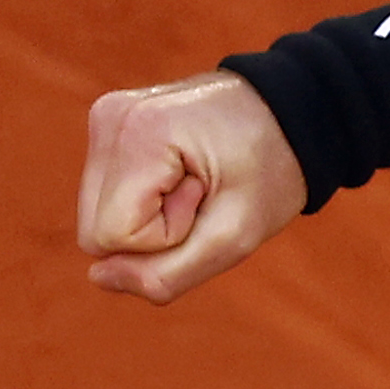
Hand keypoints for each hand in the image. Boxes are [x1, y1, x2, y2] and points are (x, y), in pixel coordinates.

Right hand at [80, 72, 305, 303]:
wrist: (294, 111)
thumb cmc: (273, 169)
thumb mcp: (236, 236)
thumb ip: (167, 274)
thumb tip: (99, 277)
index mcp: (138, 134)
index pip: (110, 238)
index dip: (167, 236)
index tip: (209, 196)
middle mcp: (109, 118)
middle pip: (95, 232)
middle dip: (154, 229)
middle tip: (206, 191)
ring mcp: (106, 118)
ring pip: (98, 217)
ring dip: (150, 216)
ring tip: (198, 179)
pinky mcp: (109, 125)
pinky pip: (106, 196)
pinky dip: (145, 198)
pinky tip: (182, 170)